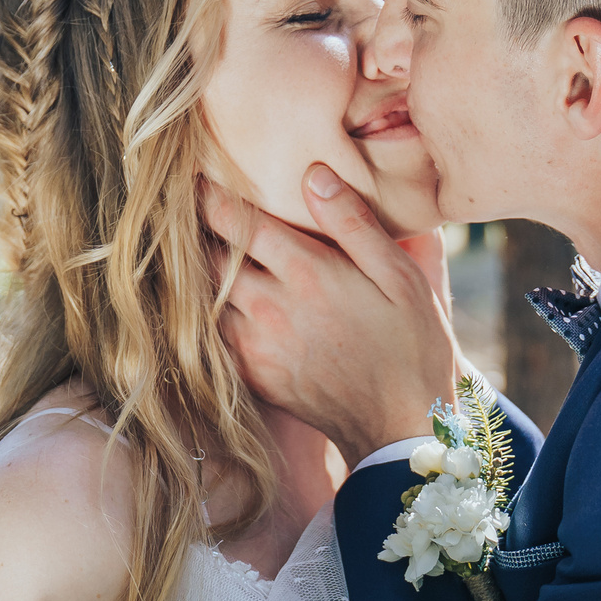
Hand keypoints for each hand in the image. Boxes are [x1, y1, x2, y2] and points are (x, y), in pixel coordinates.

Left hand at [214, 166, 458, 467]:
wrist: (401, 427)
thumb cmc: (412, 346)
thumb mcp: (400, 276)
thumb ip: (353, 223)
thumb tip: (313, 174)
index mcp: (307, 273)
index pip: (238, 222)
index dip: (210, 196)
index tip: (195, 178)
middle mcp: (271, 308)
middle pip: (210, 258)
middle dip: (197, 233)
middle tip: (189, 211)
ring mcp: (257, 346)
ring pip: (206, 298)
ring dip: (201, 275)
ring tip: (200, 252)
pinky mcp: (254, 376)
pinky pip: (214, 336)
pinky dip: (210, 314)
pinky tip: (220, 302)